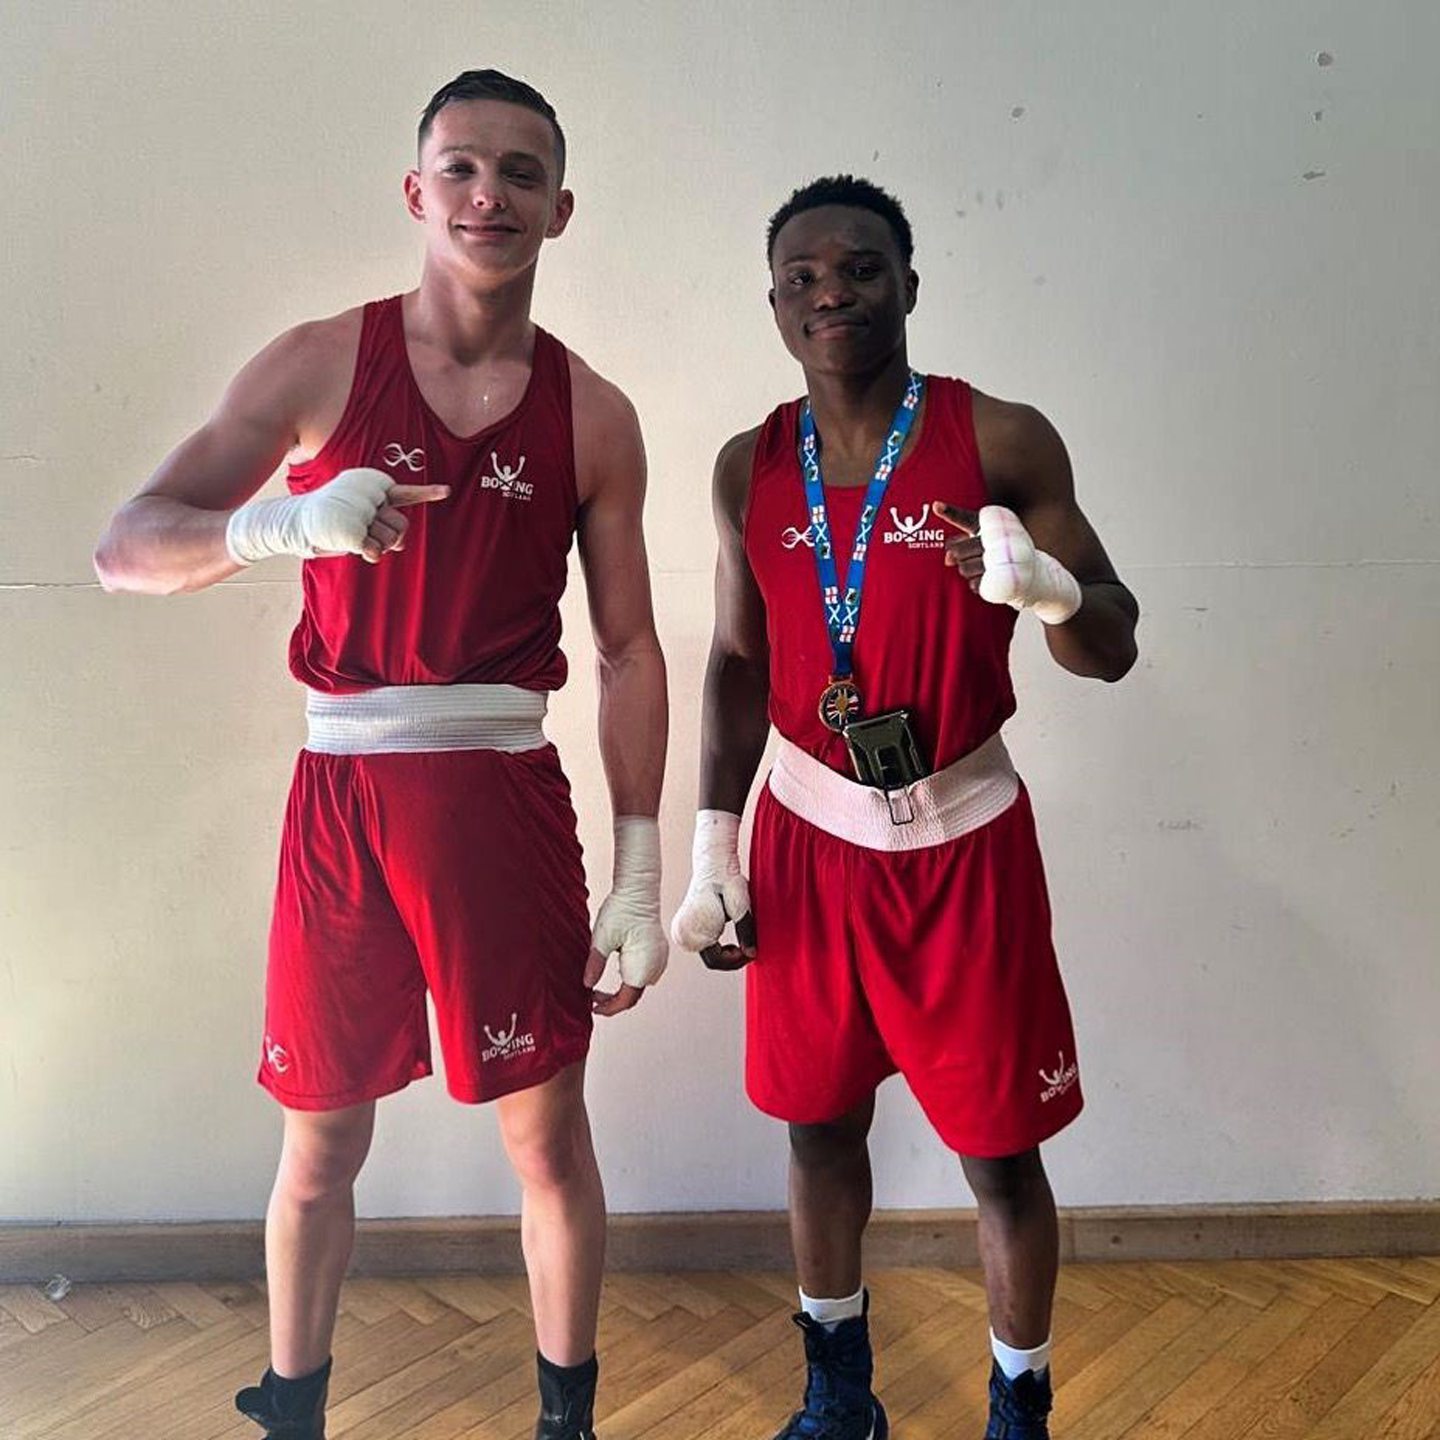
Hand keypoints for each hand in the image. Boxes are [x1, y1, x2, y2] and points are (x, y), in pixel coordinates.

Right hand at [225, 467, 448, 564]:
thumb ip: (380, 525)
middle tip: (369, 536)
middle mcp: (368, 497)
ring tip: (354, 538)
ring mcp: (361, 512)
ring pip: (391, 539)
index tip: (447, 491)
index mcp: (370, 490)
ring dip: (376, 547)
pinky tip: (354, 546)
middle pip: (402, 526)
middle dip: (391, 538)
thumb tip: (400, 540)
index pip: (404, 494)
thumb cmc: (323, 523)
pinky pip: (375, 550)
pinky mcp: (353, 530)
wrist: (288, 522)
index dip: (427, 493)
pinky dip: (367, 553)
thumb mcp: (354, 520)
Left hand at [587, 817, 666, 1016]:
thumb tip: (587, 984)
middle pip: (633, 995)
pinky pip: (644, 973)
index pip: (626, 999)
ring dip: (621, 989)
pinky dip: (629, 978)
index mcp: (642, 967)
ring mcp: (660, 960)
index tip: (593, 1007)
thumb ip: (595, 964)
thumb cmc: (622, 910)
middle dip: (613, 1000)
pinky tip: (616, 972)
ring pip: (638, 985)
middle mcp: (655, 967)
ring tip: (600, 987)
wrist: (639, 890)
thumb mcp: (602, 938)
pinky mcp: (658, 953)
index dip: (608, 1007)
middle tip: (592, 996)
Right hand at [670, 810, 756, 971]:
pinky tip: (725, 932)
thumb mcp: (741, 906)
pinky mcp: (682, 929)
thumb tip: (751, 954)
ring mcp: (680, 932)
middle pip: (712, 960)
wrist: (713, 865)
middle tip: (748, 947)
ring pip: (708, 954)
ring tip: (739, 939)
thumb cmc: (728, 882)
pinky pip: (702, 946)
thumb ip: (746, 931)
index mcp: (694, 930)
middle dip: (732, 958)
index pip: (716, 962)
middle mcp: (682, 934)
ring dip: (725, 952)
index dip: (737, 960)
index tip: (751, 952)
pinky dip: (716, 945)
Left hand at [933, 501, 1081, 624]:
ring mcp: (1001, 557)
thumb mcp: (986, 548)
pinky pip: (975, 584)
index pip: (967, 519)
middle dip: (958, 559)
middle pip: (958, 551)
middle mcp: (997, 537)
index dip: (951, 512)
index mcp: (991, 525)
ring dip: (968, 573)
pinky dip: (977, 585)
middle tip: (969, 560)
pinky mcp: (1004, 576)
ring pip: (964, 569)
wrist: (1040, 577)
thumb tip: (946, 559)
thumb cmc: (1005, 559)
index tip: (936, 506)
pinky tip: (988, 580)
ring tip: (983, 570)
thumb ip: (962, 548)